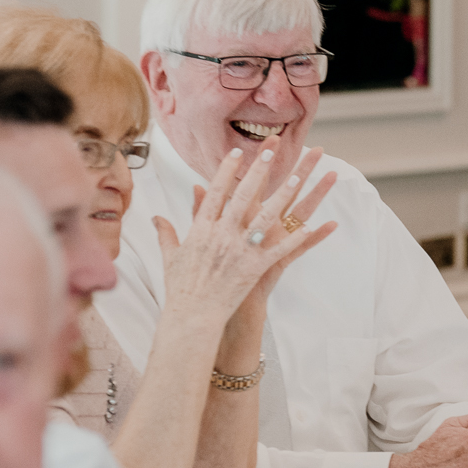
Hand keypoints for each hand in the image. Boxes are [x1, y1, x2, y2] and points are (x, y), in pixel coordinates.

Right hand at [155, 144, 339, 330]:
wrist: (191, 317)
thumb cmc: (180, 288)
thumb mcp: (171, 257)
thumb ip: (166, 233)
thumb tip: (156, 217)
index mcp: (201, 230)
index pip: (215, 193)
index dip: (227, 171)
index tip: (238, 151)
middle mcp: (220, 236)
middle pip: (243, 197)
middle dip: (258, 172)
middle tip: (271, 151)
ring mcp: (239, 251)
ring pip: (265, 217)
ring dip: (283, 196)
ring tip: (298, 177)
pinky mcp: (255, 268)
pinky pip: (279, 250)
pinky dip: (295, 238)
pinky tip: (312, 226)